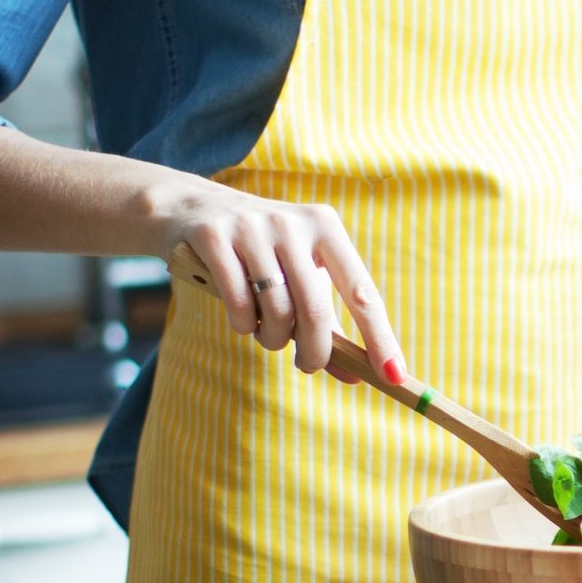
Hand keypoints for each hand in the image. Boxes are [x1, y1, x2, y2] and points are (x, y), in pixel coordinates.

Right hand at [150, 179, 403, 381]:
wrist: (187, 207)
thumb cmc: (257, 252)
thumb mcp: (297, 274)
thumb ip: (327, 323)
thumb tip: (356, 376)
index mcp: (326, 227)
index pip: (362, 292)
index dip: (379, 337)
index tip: (395, 375)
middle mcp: (293, 223)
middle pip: (316, 310)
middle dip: (315, 352)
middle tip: (308, 367)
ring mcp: (252, 228)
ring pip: (275, 311)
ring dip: (271, 339)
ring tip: (265, 334)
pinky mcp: (215, 237)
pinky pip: (237, 304)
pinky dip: (241, 325)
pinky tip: (241, 321)